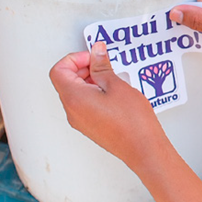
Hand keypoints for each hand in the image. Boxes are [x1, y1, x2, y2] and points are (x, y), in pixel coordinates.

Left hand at [49, 42, 168, 171]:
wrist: (142, 148)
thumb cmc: (132, 121)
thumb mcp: (116, 85)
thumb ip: (101, 66)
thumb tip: (95, 52)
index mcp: (74, 98)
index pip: (59, 70)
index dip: (75, 59)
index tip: (93, 57)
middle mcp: (72, 111)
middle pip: (65, 81)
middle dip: (83, 68)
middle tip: (103, 64)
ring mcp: (80, 121)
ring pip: (75, 92)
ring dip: (90, 80)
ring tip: (112, 79)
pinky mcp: (89, 126)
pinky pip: (83, 104)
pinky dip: (94, 92)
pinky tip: (113, 92)